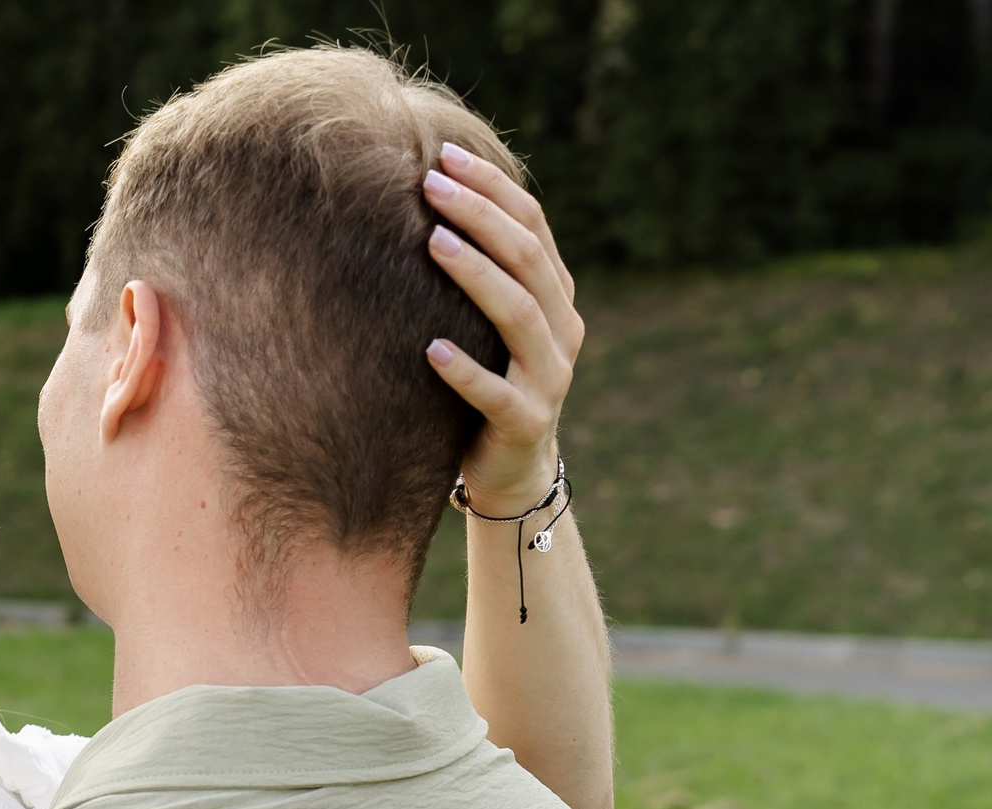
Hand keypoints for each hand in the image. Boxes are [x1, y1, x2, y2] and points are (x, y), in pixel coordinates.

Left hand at [421, 141, 583, 514]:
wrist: (511, 468)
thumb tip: (428, 202)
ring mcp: (550, 378)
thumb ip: (480, 275)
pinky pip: (496, 393)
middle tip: (430, 185)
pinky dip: (465, 370)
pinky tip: (431, 349)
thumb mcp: (490, 324)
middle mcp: (562, 330)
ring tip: (432, 244)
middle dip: (480, 216)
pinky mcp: (527, 423)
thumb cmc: (487, 382)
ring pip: (518, 316)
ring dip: (475, 275)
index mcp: (556, 297)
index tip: (444, 156)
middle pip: (527, 259)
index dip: (493, 189)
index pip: (533, 226)